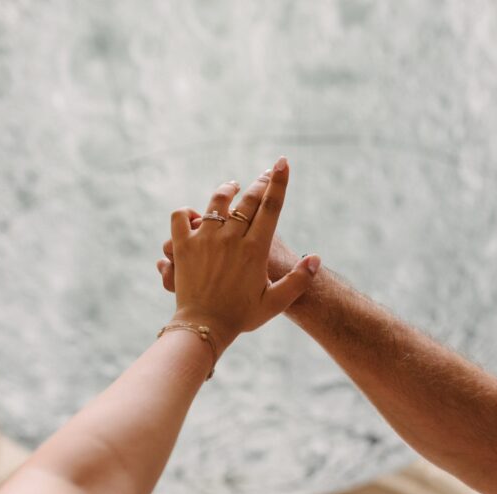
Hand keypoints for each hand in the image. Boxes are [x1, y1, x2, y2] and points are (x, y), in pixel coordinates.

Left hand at [157, 158, 319, 350]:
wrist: (204, 327)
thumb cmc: (242, 316)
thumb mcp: (275, 302)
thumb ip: (299, 280)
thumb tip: (316, 258)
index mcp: (255, 249)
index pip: (270, 206)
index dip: (278, 182)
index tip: (281, 163)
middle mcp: (231, 239)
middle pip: (247, 199)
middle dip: (259, 183)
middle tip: (265, 175)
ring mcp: (205, 240)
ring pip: (216, 202)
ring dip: (226, 191)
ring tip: (232, 188)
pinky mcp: (182, 246)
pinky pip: (180, 216)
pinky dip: (187, 212)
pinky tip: (194, 214)